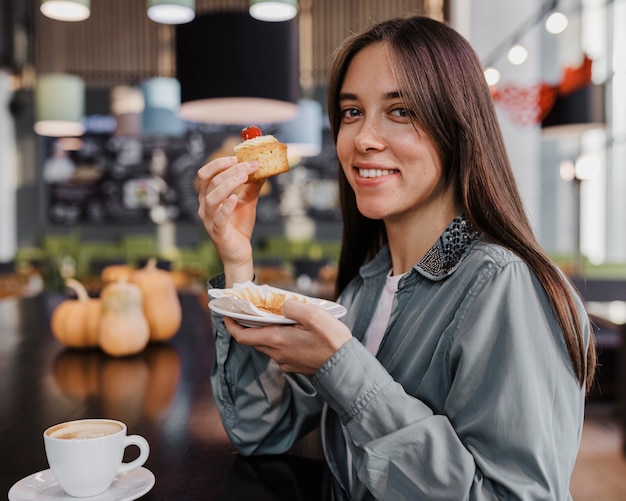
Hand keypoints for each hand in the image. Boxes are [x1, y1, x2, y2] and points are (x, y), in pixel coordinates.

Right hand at [195, 156, 262, 285]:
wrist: (240, 252)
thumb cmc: (240, 226)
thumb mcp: (248, 202)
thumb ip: (252, 186)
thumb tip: (263, 168)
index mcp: (208, 197)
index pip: (206, 175)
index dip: (219, 164)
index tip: (237, 157)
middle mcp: (205, 207)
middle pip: (211, 182)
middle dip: (229, 170)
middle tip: (248, 165)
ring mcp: (209, 220)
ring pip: (212, 198)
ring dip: (228, 184)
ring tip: (244, 176)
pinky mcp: (217, 233)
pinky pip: (218, 219)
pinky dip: (226, 207)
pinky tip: (235, 199)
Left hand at [224, 300, 352, 374]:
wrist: (346, 368)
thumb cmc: (332, 341)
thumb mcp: (314, 315)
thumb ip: (294, 307)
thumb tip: (282, 305)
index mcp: (278, 340)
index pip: (243, 336)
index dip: (232, 326)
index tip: (228, 315)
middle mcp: (278, 354)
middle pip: (254, 341)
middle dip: (247, 327)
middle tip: (248, 312)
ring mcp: (286, 362)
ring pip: (267, 346)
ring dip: (264, 332)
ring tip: (271, 317)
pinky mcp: (296, 366)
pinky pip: (280, 351)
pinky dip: (277, 339)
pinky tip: (289, 330)